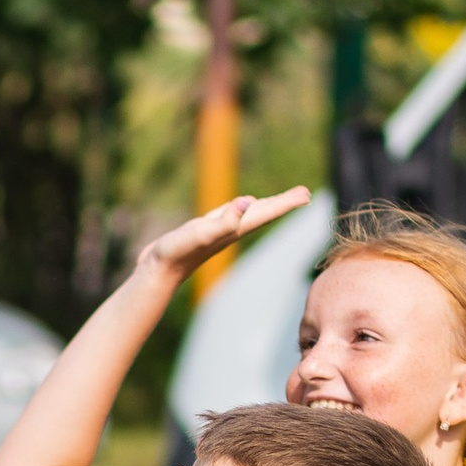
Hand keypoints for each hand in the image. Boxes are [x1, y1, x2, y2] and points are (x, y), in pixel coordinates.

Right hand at [138, 187, 310, 283]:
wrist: (158, 272)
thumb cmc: (178, 253)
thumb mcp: (201, 233)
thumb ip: (225, 220)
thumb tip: (248, 201)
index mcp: (235, 229)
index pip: (266, 212)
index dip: (287, 202)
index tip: (307, 194)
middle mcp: (231, 230)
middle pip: (264, 212)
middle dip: (283, 202)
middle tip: (304, 193)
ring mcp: (218, 231)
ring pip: (249, 214)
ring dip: (267, 205)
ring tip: (281, 199)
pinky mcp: (205, 231)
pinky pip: (232, 215)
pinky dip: (242, 208)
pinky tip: (244, 205)